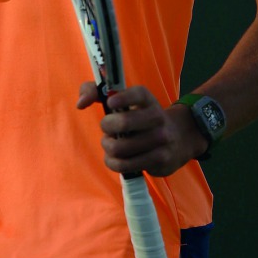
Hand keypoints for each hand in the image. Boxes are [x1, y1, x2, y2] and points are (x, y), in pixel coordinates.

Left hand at [77, 82, 208, 175]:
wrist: (177, 139)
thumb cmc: (139, 118)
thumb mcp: (123, 100)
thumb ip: (95, 92)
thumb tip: (80, 104)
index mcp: (147, 99)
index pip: (137, 94)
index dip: (121, 97)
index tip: (110, 103)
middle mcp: (157, 116)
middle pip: (124, 122)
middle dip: (106, 126)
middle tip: (106, 129)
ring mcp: (160, 139)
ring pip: (121, 147)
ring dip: (108, 146)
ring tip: (109, 144)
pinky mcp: (160, 159)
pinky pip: (125, 164)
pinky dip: (113, 162)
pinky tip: (114, 158)